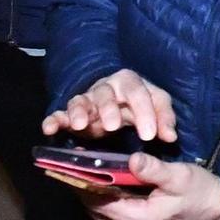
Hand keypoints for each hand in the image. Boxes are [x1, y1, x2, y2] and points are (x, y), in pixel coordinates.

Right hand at [42, 68, 178, 142]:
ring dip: (79, 112)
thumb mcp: (157, 105)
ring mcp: (87, 99)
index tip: (149, 136)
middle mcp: (106, 87)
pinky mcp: (72, 113)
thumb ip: (165, 119)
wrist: (116, 99)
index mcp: (130, 82)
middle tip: (112, 127)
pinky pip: (60, 114)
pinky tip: (49, 128)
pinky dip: (54, 120)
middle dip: (108, 109)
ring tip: (80, 125)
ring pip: (80, 101)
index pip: (138, 93)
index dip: (145, 114)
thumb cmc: (139, 102)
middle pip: (105, 94)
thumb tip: (170, 137)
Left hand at [84, 154, 219, 219]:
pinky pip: (110, 210)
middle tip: (73, 160)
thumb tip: (132, 159)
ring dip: (91, 190)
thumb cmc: (199, 190)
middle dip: (83, 185)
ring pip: (100, 210)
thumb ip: (153, 169)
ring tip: (82, 166)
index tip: (71, 162)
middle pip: (94, 207)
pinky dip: (102, 195)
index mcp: (137, 218)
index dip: (83, 182)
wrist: (216, 207)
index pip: (99, 200)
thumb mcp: (179, 176)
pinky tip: (101, 178)